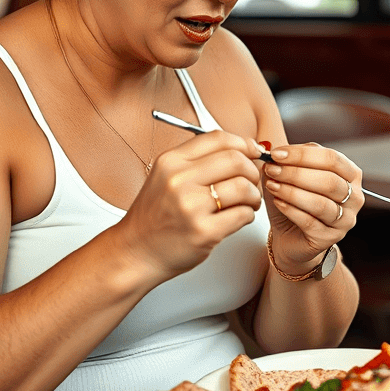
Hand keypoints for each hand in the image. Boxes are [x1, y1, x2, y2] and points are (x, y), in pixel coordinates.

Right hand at [115, 130, 264, 277]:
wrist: (136, 252)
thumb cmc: (155, 216)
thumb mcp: (166, 176)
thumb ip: (199, 160)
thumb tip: (244, 148)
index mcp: (171, 161)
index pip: (218, 138)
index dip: (244, 143)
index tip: (254, 152)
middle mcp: (179, 180)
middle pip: (236, 159)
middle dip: (252, 171)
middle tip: (252, 182)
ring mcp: (191, 207)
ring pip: (243, 187)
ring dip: (253, 195)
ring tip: (248, 202)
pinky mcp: (203, 232)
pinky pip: (243, 214)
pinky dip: (248, 215)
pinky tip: (239, 217)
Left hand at [262, 143, 361, 274]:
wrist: (290, 235)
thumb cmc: (295, 200)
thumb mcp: (293, 174)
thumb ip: (288, 160)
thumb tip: (272, 150)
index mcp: (351, 174)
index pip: (332, 158)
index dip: (303, 155)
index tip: (276, 154)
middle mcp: (354, 197)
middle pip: (329, 181)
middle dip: (296, 173)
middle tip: (271, 169)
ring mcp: (345, 220)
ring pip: (320, 203)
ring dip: (292, 192)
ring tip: (271, 185)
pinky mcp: (330, 238)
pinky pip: (310, 222)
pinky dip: (291, 210)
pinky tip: (277, 202)